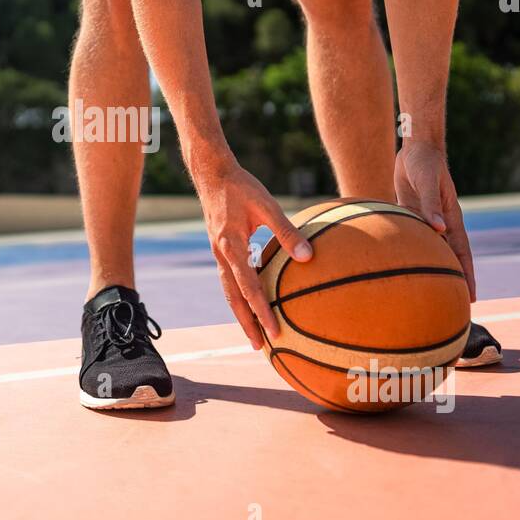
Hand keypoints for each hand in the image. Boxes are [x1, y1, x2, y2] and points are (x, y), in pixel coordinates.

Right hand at [192, 157, 313, 348]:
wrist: (211, 173)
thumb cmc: (241, 186)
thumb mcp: (267, 206)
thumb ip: (286, 232)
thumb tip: (309, 257)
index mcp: (231, 246)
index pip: (248, 287)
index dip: (261, 312)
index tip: (274, 331)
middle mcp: (221, 254)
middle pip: (232, 298)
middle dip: (245, 323)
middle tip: (258, 347)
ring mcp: (218, 253)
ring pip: (228, 291)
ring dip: (240, 313)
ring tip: (253, 332)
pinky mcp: (220, 248)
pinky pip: (229, 278)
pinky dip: (238, 294)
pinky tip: (251, 300)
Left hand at [393, 140, 476, 300]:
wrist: (414, 149)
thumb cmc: (424, 163)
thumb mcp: (428, 182)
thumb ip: (431, 205)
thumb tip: (439, 229)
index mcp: (451, 219)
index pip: (463, 253)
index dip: (469, 275)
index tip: (473, 297)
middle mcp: (441, 224)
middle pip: (449, 258)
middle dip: (454, 280)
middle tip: (454, 305)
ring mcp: (427, 221)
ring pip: (431, 251)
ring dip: (432, 269)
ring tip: (429, 292)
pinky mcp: (412, 215)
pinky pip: (412, 238)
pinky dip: (411, 252)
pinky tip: (402, 266)